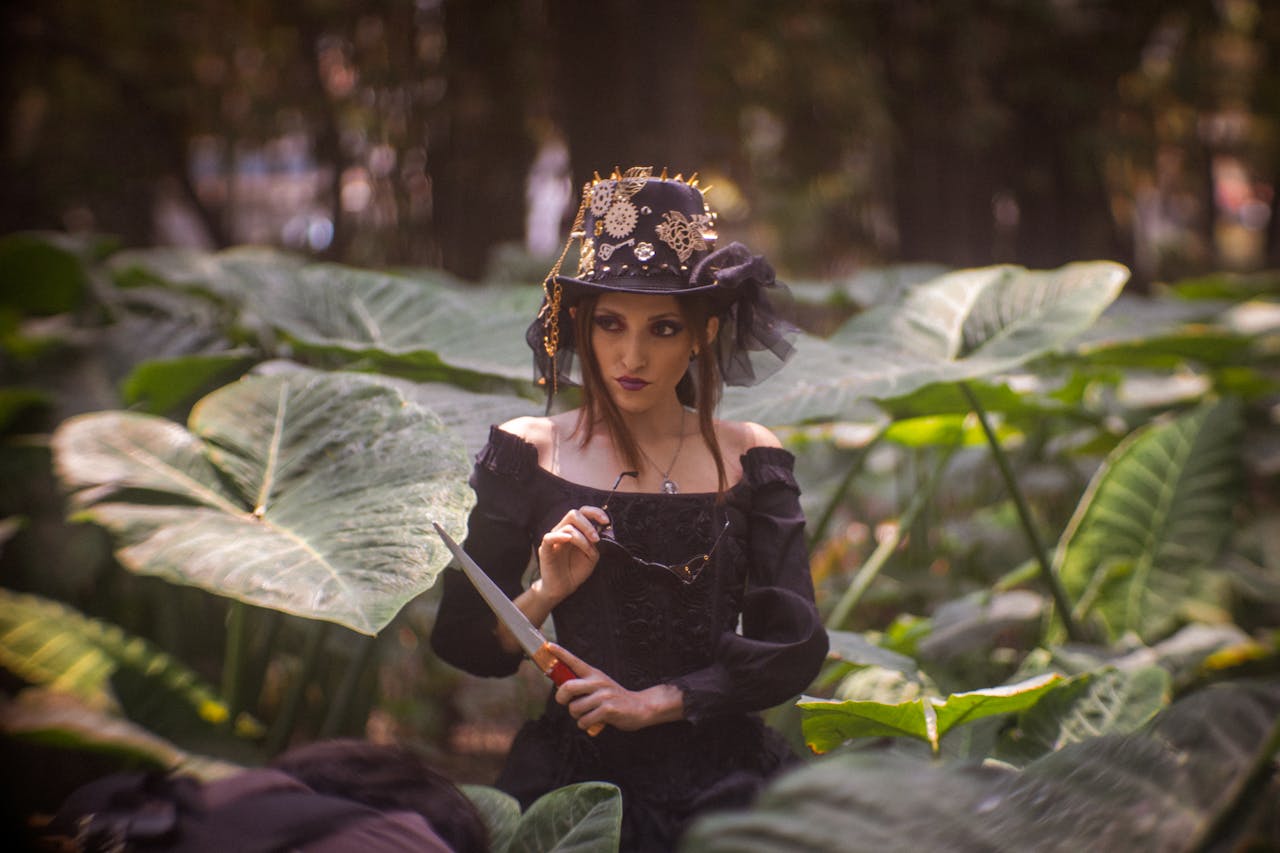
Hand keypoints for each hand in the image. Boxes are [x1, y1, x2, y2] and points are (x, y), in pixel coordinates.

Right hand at [536, 506, 609, 603]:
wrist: (563, 588)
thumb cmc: (576, 570)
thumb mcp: (592, 556)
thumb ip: (595, 542)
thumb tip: (603, 529)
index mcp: (575, 530)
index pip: (583, 512)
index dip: (595, 512)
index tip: (606, 521)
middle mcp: (563, 531)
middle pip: (574, 514)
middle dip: (588, 525)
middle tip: (596, 539)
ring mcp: (554, 539)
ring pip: (567, 527)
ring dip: (582, 538)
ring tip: (588, 550)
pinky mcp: (545, 549)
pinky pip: (549, 537)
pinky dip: (560, 536)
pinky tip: (569, 539)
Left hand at [549, 643, 683, 732]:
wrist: (640, 707)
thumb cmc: (614, 698)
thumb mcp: (600, 685)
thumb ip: (583, 685)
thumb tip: (561, 689)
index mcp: (594, 674)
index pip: (574, 661)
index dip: (561, 653)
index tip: (548, 646)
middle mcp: (598, 682)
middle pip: (568, 687)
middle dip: (560, 698)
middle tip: (564, 702)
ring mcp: (603, 696)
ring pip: (574, 708)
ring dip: (576, 716)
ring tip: (586, 715)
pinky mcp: (608, 710)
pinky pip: (584, 721)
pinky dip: (585, 725)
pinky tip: (594, 722)